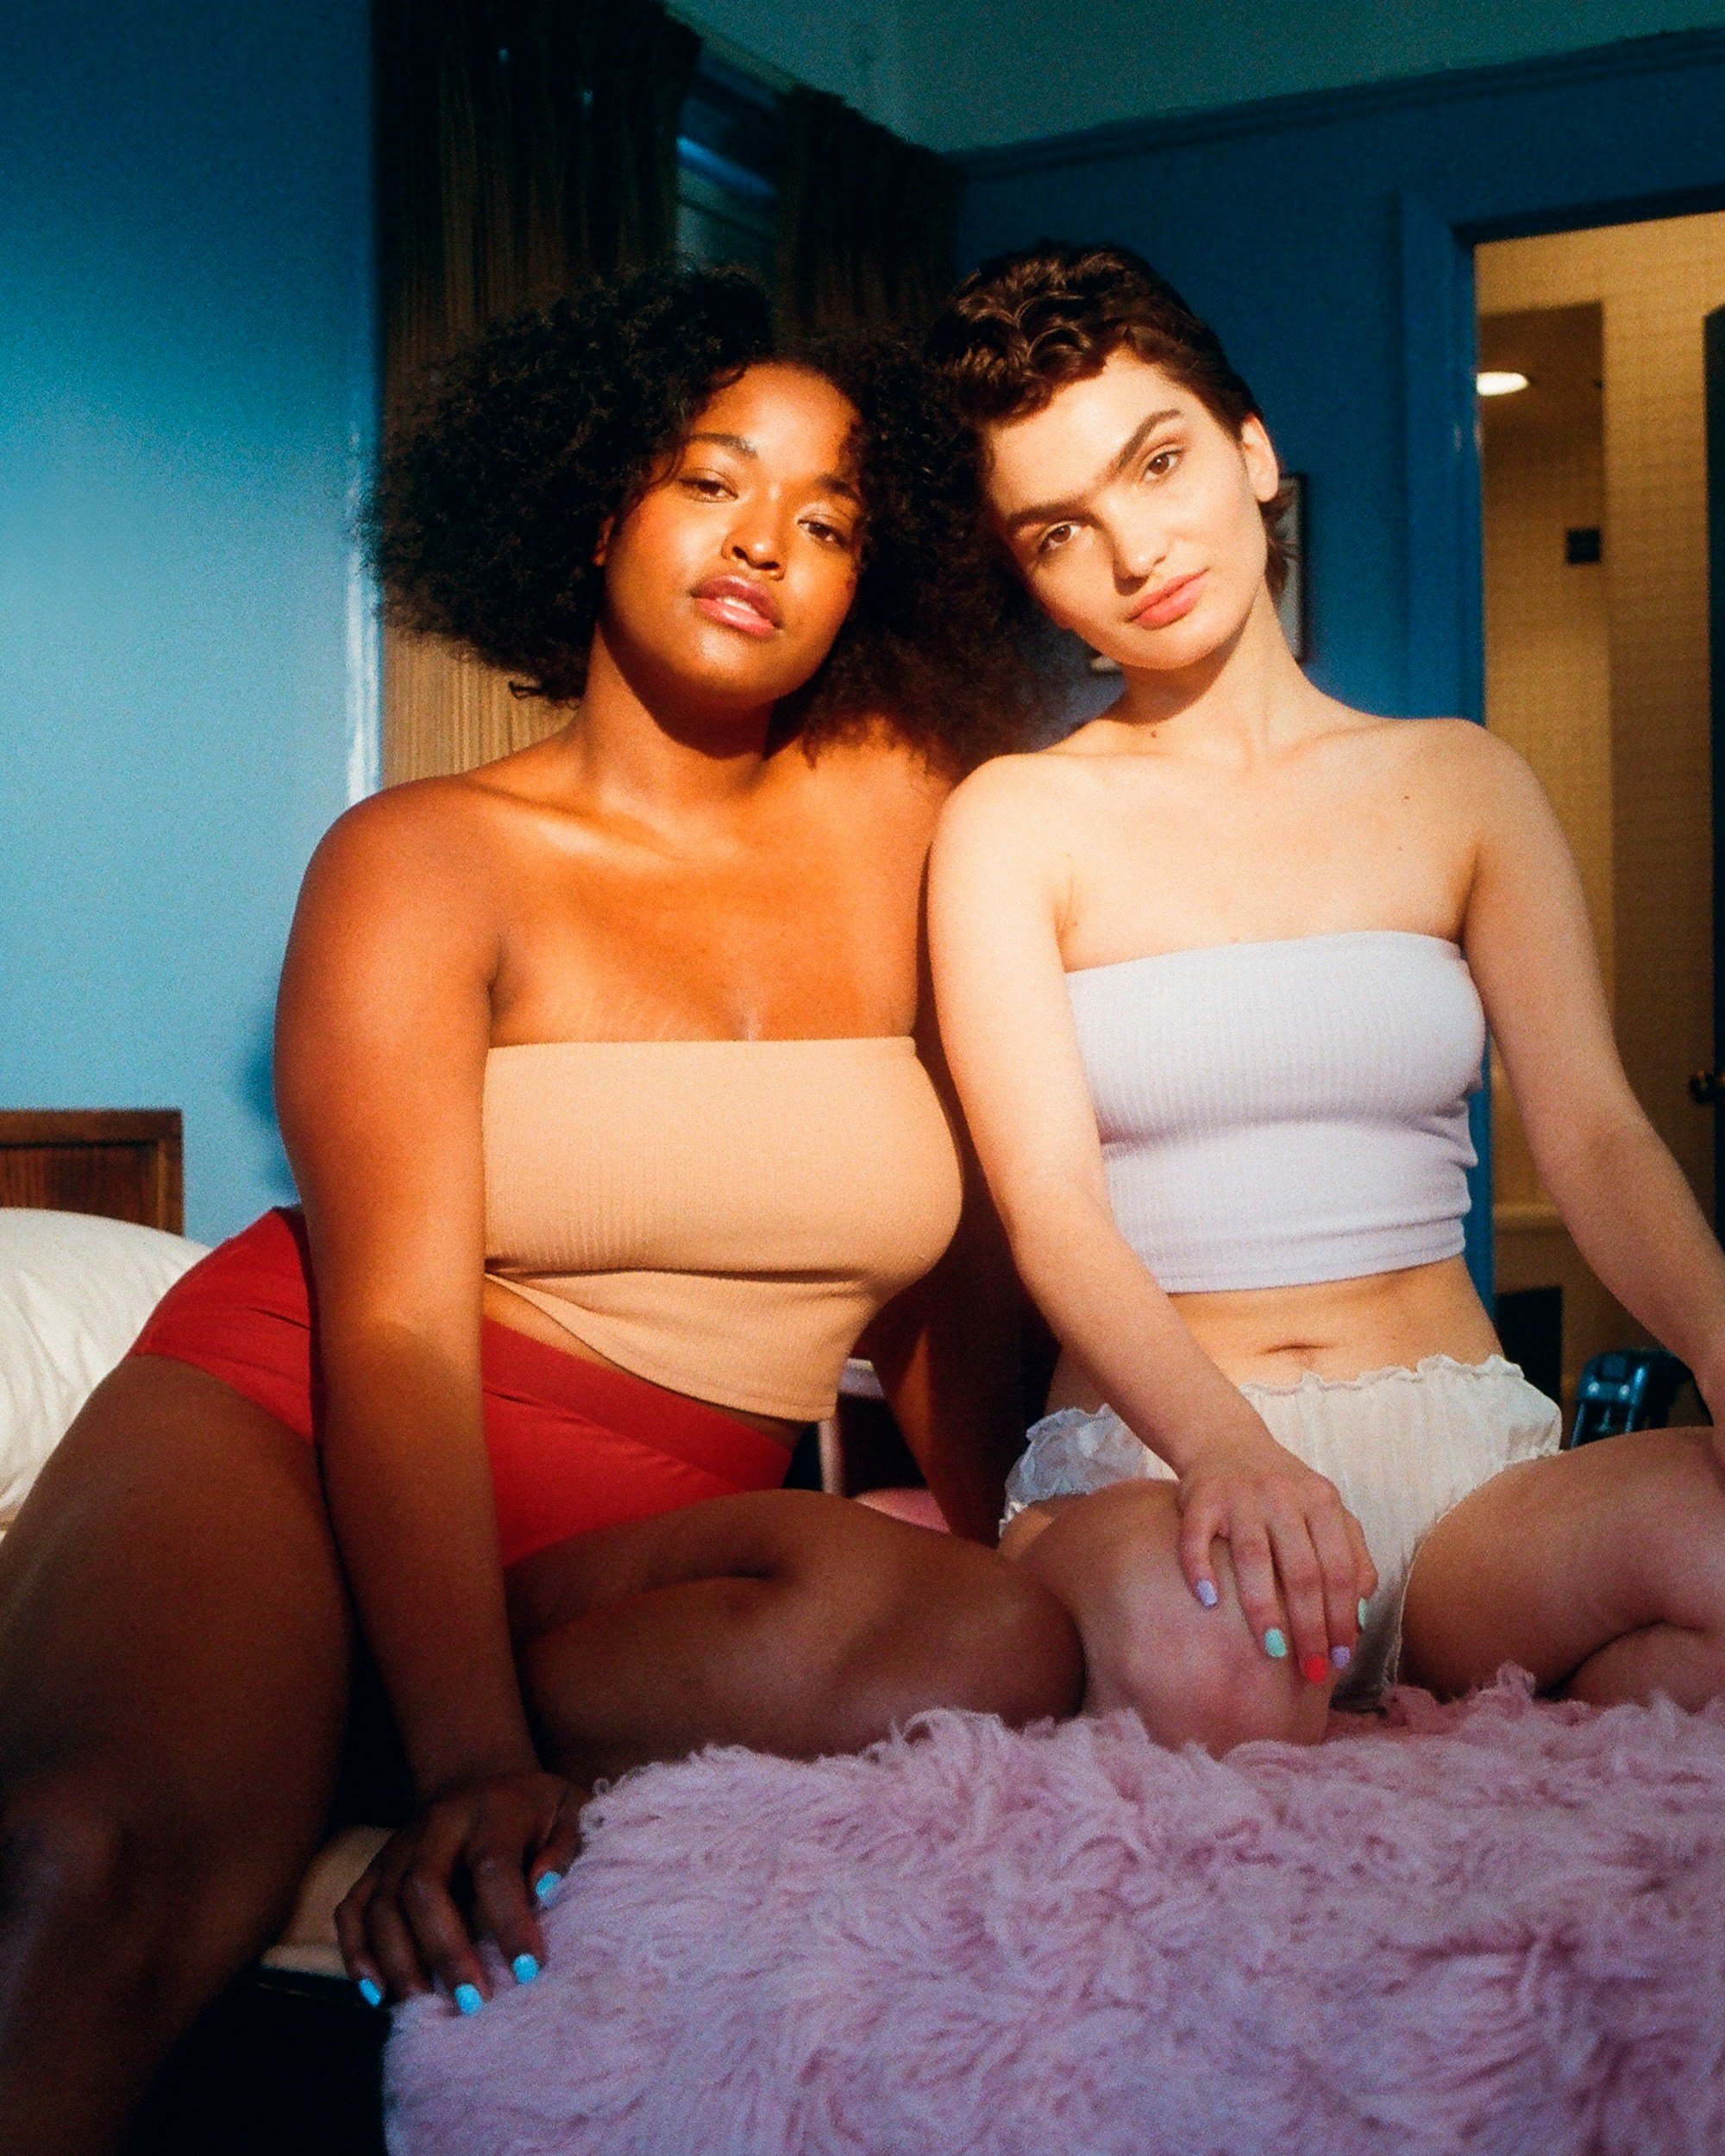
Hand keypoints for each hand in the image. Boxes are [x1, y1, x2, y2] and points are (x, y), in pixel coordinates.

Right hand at [336, 1769, 584, 2008]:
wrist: (485, 1781)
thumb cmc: (536, 1812)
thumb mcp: (569, 1814)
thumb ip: (564, 1849)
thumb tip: (544, 1890)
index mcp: (492, 1811)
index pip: (493, 1867)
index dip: (509, 1921)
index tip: (529, 1971)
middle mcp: (438, 1824)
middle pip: (423, 1886)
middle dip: (445, 1950)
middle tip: (472, 2002)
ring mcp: (399, 1845)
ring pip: (381, 1904)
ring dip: (399, 1961)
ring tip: (424, 2007)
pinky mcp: (375, 1867)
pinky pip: (351, 1909)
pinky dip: (356, 1953)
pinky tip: (377, 1993)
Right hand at [1176, 1425, 1377, 1679]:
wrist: (1224, 1439)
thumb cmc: (1282, 1488)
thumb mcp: (1325, 1508)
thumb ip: (1351, 1552)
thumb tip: (1362, 1614)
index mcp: (1321, 1501)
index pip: (1340, 1568)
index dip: (1343, 1617)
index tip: (1340, 1659)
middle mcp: (1283, 1496)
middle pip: (1303, 1571)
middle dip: (1310, 1626)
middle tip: (1310, 1670)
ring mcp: (1240, 1496)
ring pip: (1254, 1558)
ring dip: (1264, 1609)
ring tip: (1272, 1651)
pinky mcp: (1200, 1497)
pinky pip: (1196, 1538)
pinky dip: (1200, 1569)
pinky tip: (1207, 1601)